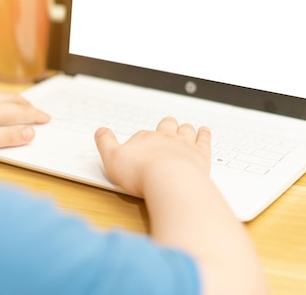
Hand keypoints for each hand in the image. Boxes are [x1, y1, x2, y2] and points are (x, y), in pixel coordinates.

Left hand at [0, 89, 49, 157]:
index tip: (47, 119)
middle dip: (28, 105)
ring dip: (14, 99)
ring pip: (0, 95)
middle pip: (12, 100)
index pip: (21, 112)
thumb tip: (30, 132)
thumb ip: (8, 136)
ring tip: (19, 102)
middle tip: (38, 111)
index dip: (35, 116)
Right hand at [94, 117, 210, 197]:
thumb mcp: (112, 159)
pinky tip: (204, 131)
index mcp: (145, 138)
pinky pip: (204, 140)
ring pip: (186, 130)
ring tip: (185, 128)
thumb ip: (105, 143)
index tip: (140, 142)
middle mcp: (166, 138)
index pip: (143, 135)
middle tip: (166, 125)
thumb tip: (100, 131)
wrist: (170, 180)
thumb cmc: (141, 173)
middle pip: (167, 125)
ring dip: (185, 129)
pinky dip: (204, 134)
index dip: (141, 139)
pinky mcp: (200, 155)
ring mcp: (184, 145)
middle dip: (166, 125)